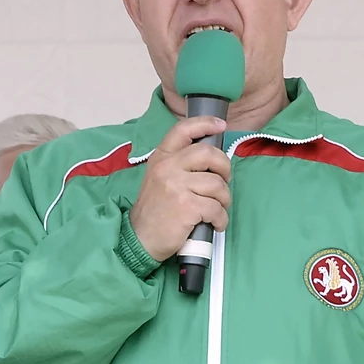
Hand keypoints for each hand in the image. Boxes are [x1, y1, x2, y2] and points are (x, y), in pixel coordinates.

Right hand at [128, 115, 231, 262]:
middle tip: (224, 181)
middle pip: (208, 153)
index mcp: (161, 158)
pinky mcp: (187, 207)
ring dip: (224, 199)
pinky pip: (216, 208)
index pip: (182, 130)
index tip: (221, 126)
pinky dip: (221, 219)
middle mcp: (167, 168)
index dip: (205, 124)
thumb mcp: (158, 179)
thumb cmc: (154, 211)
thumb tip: (211, 158)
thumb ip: (178, 165)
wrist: (139, 239)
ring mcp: (176, 186)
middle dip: (224, 167)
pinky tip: (215, 224)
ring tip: (217, 208)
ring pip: (217, 184)